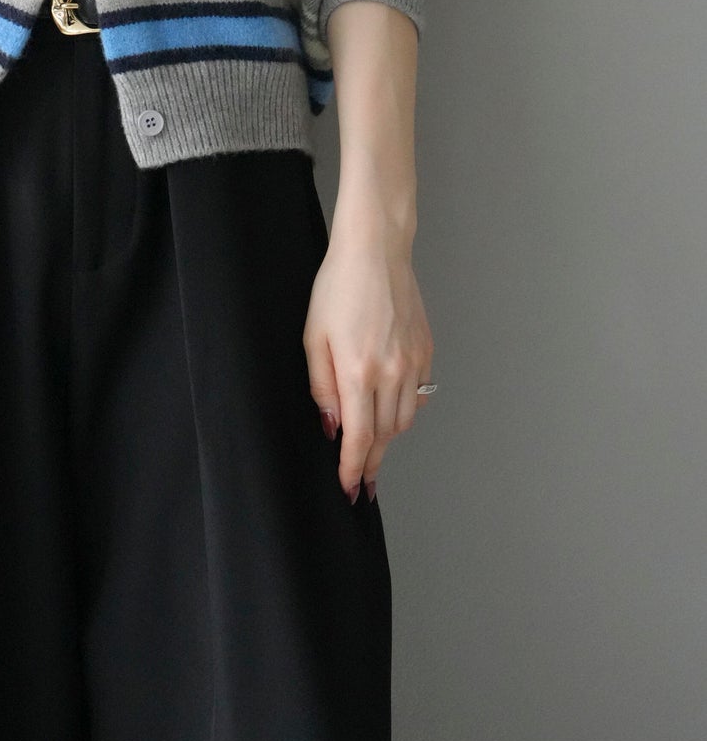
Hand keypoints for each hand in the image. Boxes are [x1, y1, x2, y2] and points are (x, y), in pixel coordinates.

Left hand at [303, 212, 433, 503]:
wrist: (375, 252)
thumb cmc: (337, 288)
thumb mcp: (313, 338)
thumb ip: (322, 388)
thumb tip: (333, 427)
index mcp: (359, 372)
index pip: (360, 438)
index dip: (355, 468)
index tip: (351, 488)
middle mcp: (392, 372)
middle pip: (386, 435)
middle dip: (372, 461)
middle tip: (362, 480)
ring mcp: (414, 362)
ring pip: (405, 419)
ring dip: (388, 438)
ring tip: (371, 446)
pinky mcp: (426, 350)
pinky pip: (419, 394)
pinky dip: (405, 409)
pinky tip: (389, 409)